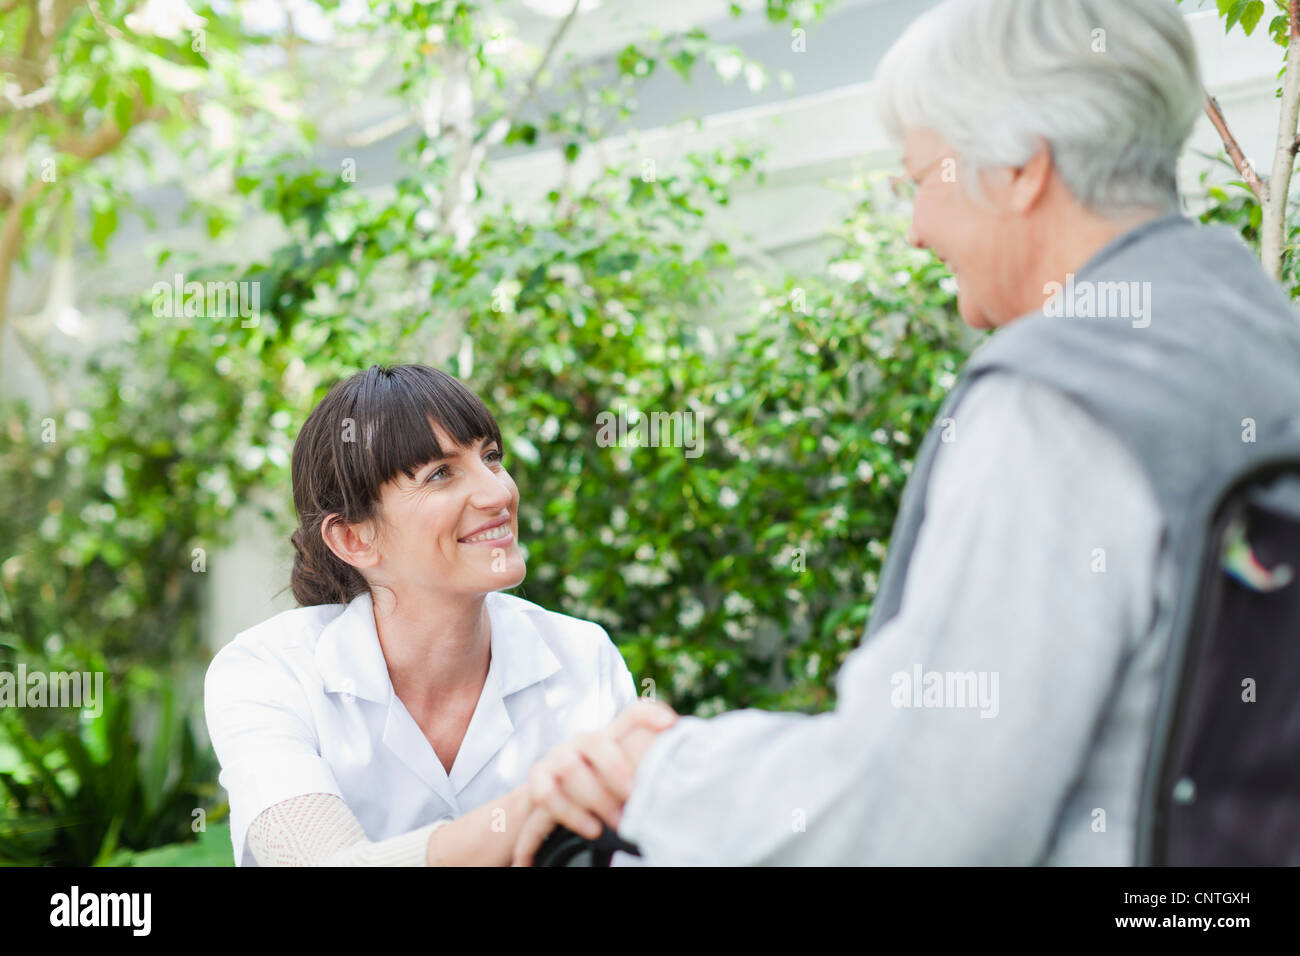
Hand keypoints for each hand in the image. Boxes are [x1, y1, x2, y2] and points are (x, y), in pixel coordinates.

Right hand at [512, 700, 676, 865]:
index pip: (630, 714)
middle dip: (617, 768)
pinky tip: (592, 831)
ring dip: (596, 798)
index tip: (672, 724)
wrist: (545, 804)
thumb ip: (645, 776)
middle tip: (636, 794)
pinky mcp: (537, 779)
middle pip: (597, 741)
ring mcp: (557, 758)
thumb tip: (682, 783)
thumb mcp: (623, 782)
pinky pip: (547, 793)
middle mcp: (583, 742)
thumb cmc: (598, 793)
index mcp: (611, 738)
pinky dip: (570, 814)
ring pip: (571, 768)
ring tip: (619, 824)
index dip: (650, 714)